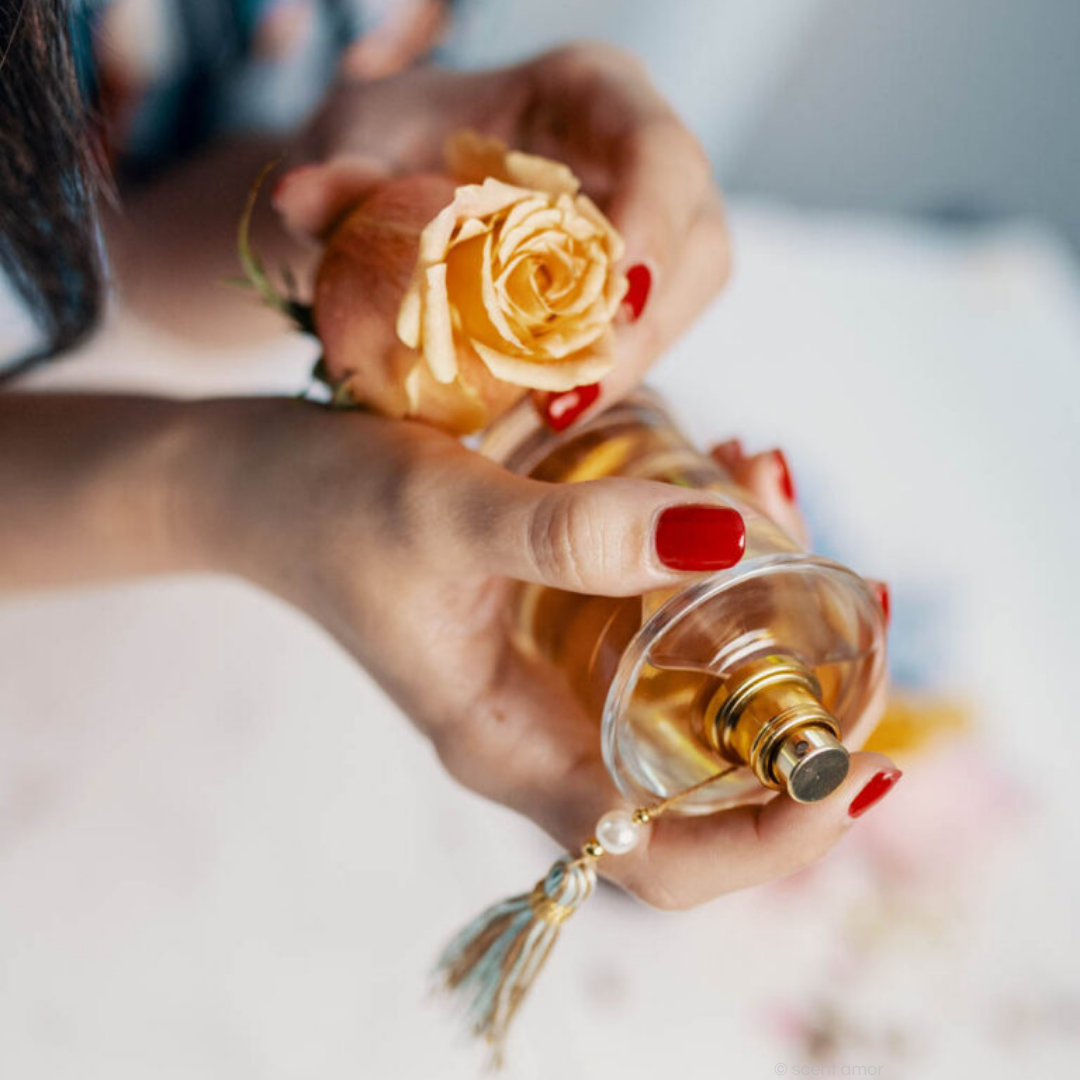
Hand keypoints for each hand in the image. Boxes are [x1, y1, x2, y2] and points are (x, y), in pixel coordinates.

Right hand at [182, 400, 894, 908]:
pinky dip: (705, 570)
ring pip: (683, 693)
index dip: (775, 839)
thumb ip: (569, 533)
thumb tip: (725, 535)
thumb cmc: (325, 509)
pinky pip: (649, 622)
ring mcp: (543, 680)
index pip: (662, 860)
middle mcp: (538, 732)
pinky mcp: (543, 624)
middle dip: (795, 715)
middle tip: (852, 614)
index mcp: (510, 748)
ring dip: (760, 625)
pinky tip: (722, 488)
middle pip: (698, 782)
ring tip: (788, 518)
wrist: (253, 481)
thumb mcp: (444, 513)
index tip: (854, 765)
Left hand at [273, 43, 730, 421]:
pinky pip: (647, 331)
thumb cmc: (394, 138)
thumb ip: (341, 175)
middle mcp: (638, 155)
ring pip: (685, 296)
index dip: (653, 221)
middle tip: (575, 387)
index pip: (660, 150)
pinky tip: (547, 415)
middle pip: (696, 237)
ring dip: (630, 362)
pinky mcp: (633, 282)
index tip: (610, 296)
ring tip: (553, 415)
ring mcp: (648, 221)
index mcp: (593, 92)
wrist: (400, 175)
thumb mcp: (361, 139)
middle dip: (647, 321)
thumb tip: (302, 197)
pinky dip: (604, 375)